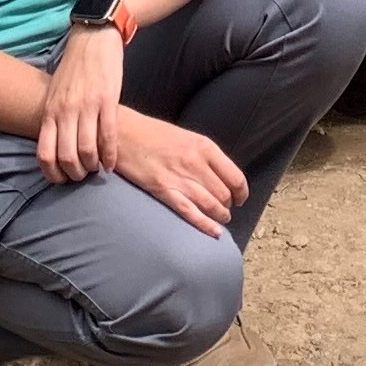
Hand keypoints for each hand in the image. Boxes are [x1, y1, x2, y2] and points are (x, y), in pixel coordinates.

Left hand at [35, 22, 123, 182]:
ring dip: (94, 167)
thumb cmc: (73, 67)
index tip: (62, 179)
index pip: (44, 153)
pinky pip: (108, 135)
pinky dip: (111, 155)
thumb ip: (54, 116)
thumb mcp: (54, 91)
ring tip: (98, 169)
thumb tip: (54, 144)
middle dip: (76, 173)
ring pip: (88, 150)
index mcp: (50, 110)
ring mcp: (87, 105)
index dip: (53, 173)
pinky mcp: (108, 99)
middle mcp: (66, 110)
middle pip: (66, 156)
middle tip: (83, 175)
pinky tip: (112, 163)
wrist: (93, 37)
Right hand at [108, 110, 245, 234]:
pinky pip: (190, 212)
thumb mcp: (186, 137)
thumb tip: (220, 175)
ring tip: (221, 220)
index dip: (241, 192)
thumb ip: (204, 155)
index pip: (235, 176)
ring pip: (211, 205)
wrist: (124, 133)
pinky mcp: (164, 190)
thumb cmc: (153, 134)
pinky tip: (214, 232)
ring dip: (220, 216)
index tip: (241, 199)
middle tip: (226, 209)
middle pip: (224, 194)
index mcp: (204, 147)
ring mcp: (180, 178)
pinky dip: (205, 225)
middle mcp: (196, 163)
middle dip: (229, 205)